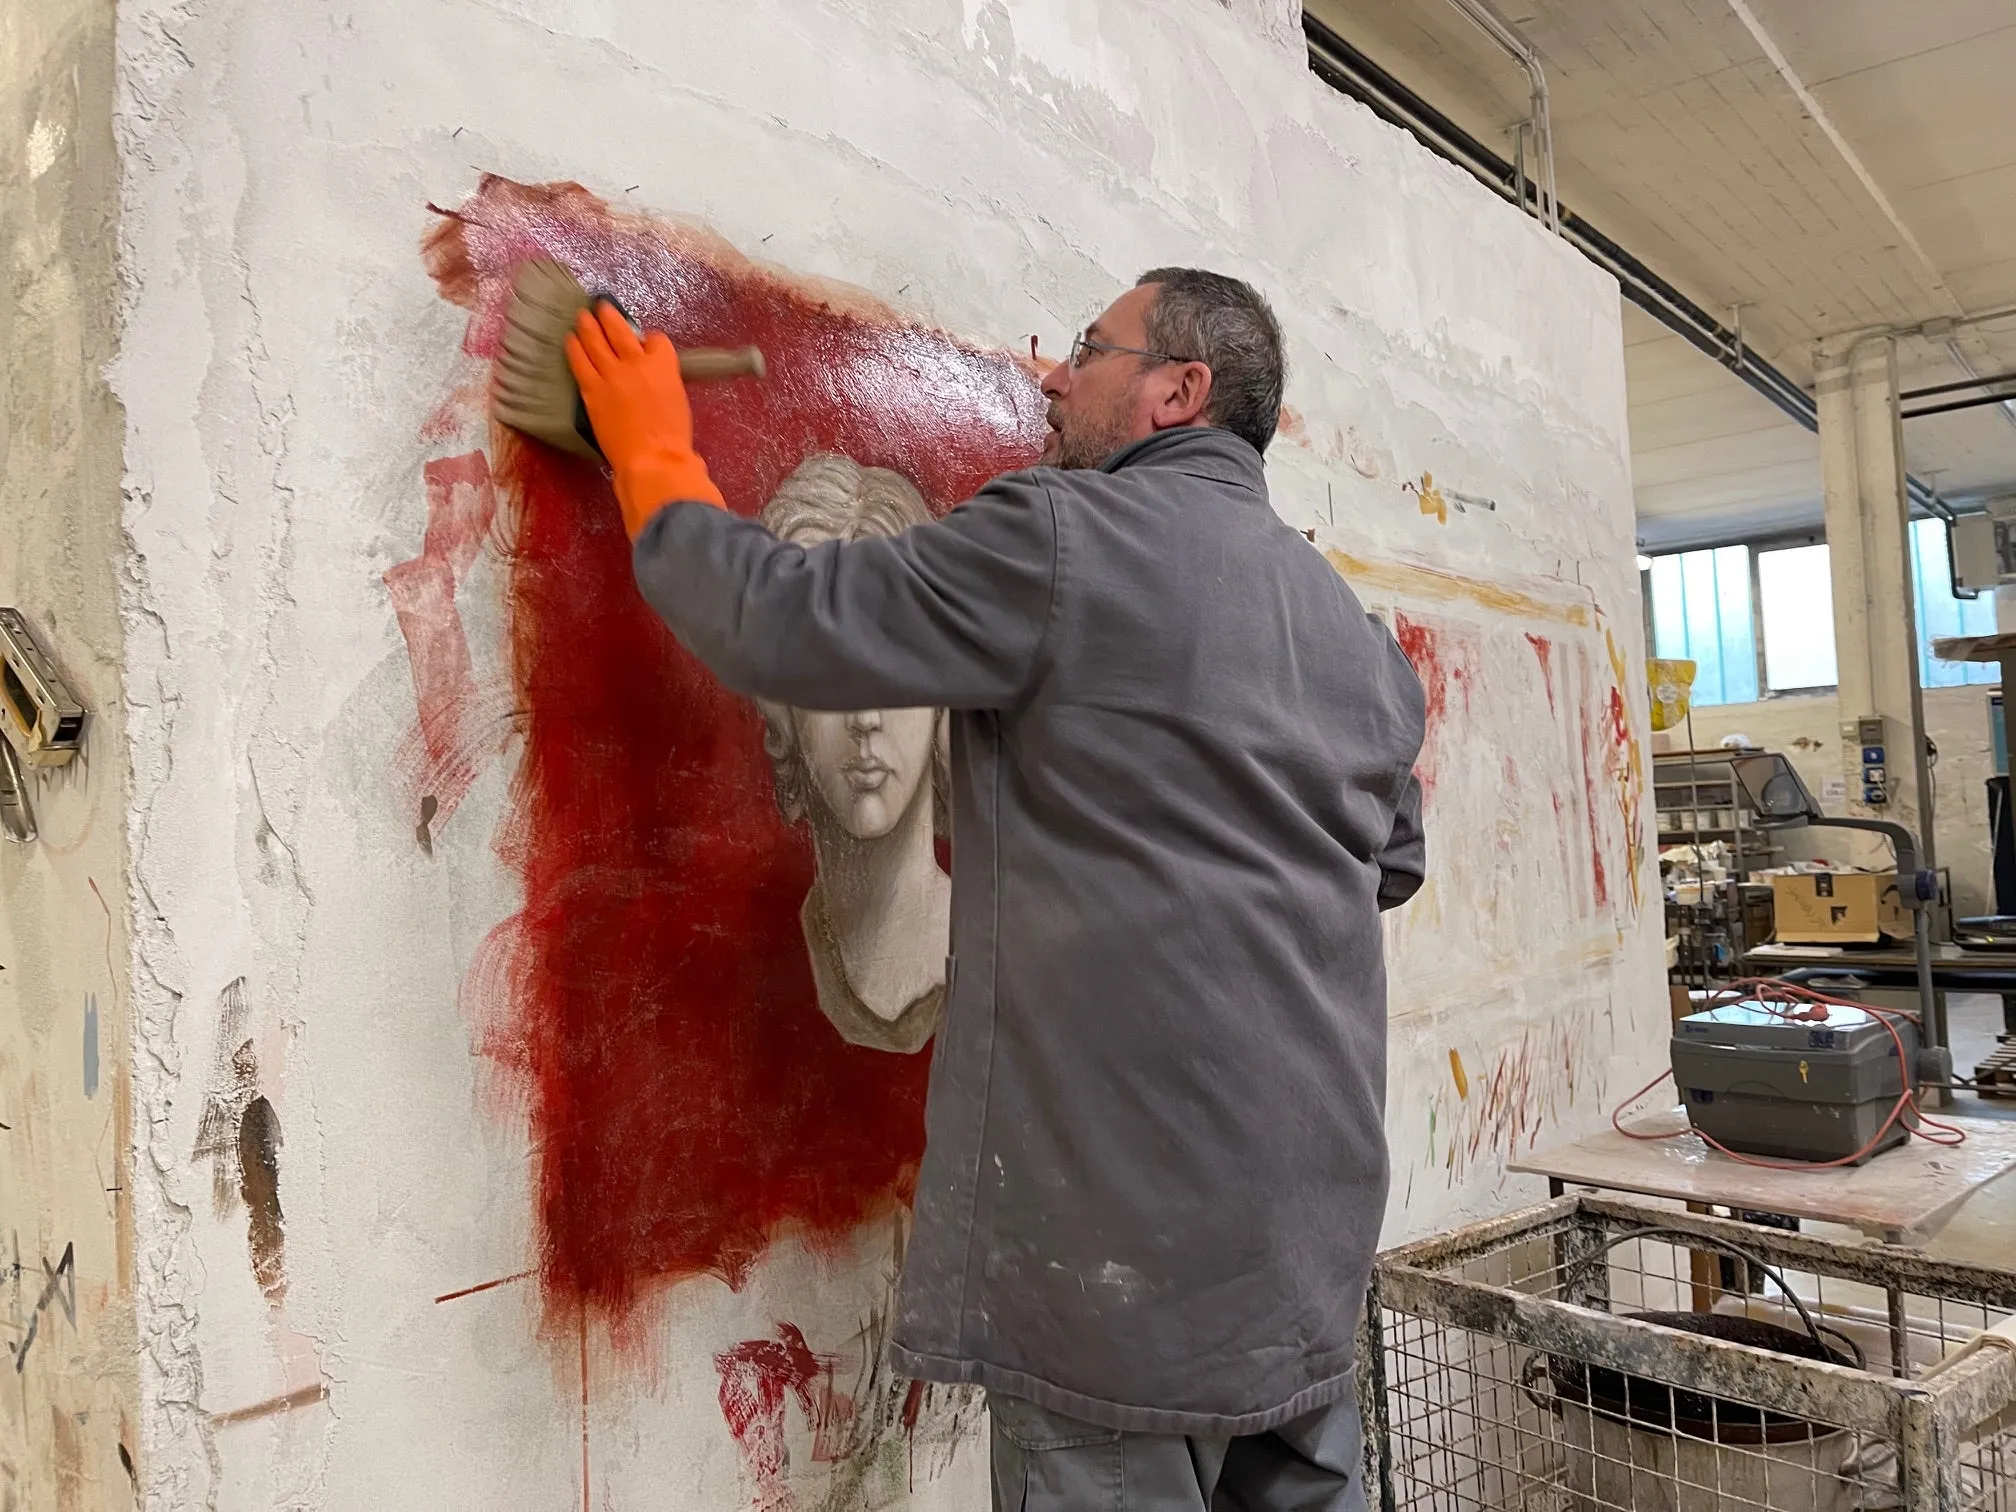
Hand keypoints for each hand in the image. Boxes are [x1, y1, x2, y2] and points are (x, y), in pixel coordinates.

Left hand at [565, 302, 725, 535]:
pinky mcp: (592, 390)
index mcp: (664, 366)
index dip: (650, 340)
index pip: (656, 340)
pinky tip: (570, 340)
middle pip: (620, 330)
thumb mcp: (679, 402)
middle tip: (601, 307)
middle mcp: (637, 362)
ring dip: (588, 325)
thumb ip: (665, 384)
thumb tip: (656, 382)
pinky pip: (580, 361)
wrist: (653, 459)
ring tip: (582, 316)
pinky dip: (574, 348)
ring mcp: (611, 374)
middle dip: (610, 315)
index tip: (646, 344)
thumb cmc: (674, 439)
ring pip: (596, 340)